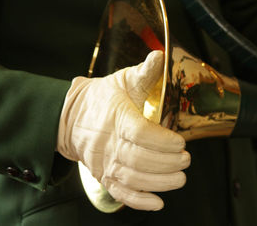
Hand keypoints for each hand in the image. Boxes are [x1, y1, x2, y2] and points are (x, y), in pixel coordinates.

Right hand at [57, 51, 189, 210]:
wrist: (71, 117)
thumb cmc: (102, 98)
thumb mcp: (123, 80)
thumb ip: (144, 72)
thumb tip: (160, 54)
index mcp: (116, 117)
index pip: (140, 133)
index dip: (162, 141)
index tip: (180, 141)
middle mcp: (109, 142)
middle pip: (139, 159)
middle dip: (167, 163)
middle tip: (186, 159)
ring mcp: (105, 162)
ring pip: (133, 179)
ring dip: (159, 182)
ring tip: (180, 178)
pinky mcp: (103, 175)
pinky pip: (119, 193)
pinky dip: (138, 201)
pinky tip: (157, 203)